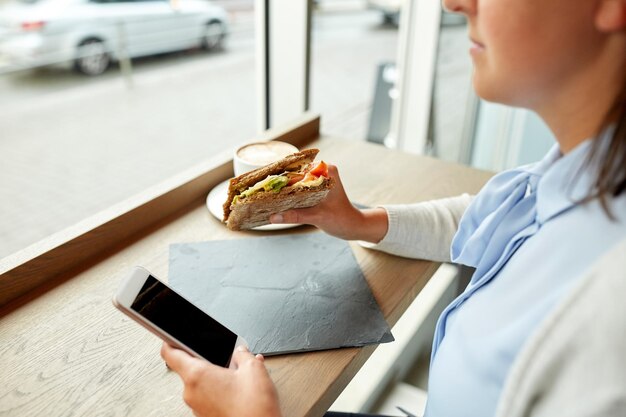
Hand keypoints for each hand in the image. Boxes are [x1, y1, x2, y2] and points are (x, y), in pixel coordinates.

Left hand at [161, 343, 281, 416]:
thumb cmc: (253, 406)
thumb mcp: (253, 368)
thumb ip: (243, 354)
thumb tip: (241, 352)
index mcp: (197, 375)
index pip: (170, 353)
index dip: (170, 341)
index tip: (171, 336)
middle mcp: (192, 393)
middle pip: (191, 368)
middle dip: (209, 361)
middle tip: (227, 358)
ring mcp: (198, 408)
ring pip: (202, 383)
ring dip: (217, 376)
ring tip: (239, 376)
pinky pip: (209, 397)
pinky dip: (220, 390)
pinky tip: (239, 388)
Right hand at [269, 165, 387, 242]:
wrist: (352, 226)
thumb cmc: (340, 219)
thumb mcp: (317, 217)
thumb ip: (295, 216)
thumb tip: (272, 217)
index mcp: (326, 171)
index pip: (299, 166)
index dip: (281, 171)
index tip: (263, 177)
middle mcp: (322, 171)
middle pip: (295, 173)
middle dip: (278, 181)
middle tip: (258, 187)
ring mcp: (318, 180)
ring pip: (295, 181)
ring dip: (281, 188)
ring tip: (262, 193)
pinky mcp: (315, 189)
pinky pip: (297, 189)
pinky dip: (287, 194)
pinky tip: (273, 201)